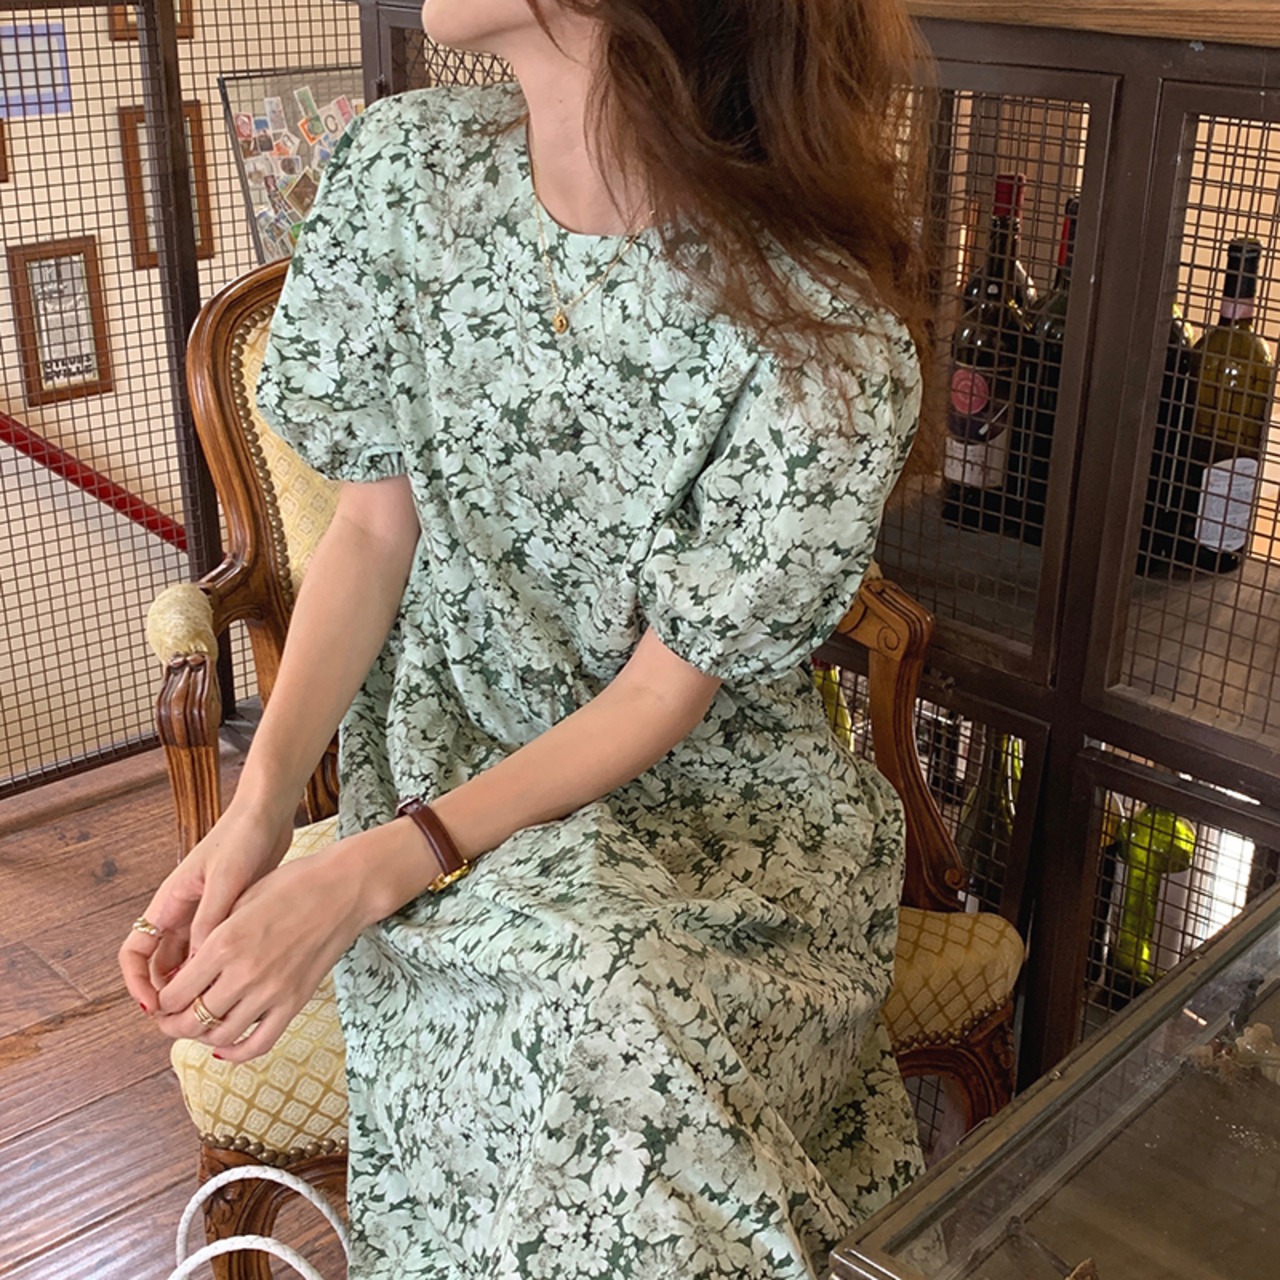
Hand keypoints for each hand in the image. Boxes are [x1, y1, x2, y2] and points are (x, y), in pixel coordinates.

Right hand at [119, 800, 292, 1013]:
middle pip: (160, 966)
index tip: (153, 1008)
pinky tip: (237, 987)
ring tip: (213, 1012)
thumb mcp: (225, 881)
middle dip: (167, 995)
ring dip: (194, 987)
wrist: (268, 815)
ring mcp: (204, 916)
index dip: (136, 982)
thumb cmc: (242, 839)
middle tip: (186, 1021)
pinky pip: (214, 954)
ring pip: (188, 963)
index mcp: (169, 903)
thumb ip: (210, 922)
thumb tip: (195, 968)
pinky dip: (218, 972)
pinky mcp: (229, 916)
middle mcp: (181, 913)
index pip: (134, 952)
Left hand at [149, 845, 364, 1061]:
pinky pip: (258, 1043)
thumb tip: (186, 970)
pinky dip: (236, 1052)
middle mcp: (244, 973)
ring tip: (197, 1026)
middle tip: (169, 1020)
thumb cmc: (293, 885)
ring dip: (200, 1036)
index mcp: (224, 943)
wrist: (343, 889)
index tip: (161, 999)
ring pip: (220, 1035)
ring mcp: (272, 991)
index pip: (174, 994)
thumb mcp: (241, 900)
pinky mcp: (295, 1001)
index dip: (160, 1002)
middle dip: (172, 1025)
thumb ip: (210, 936)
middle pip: (190, 1021)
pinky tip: (224, 1046)